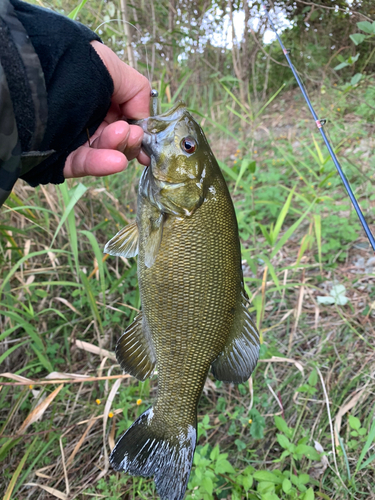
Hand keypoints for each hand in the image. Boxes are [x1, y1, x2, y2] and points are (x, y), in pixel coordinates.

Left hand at [63, 41, 149, 178]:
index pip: (128, 122)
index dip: (141, 132)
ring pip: (106, 153)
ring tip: (122, 135)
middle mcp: (90, 120)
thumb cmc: (76, 65)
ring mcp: (77, 140)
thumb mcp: (113, 68)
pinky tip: (115, 162)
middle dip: (130, 138)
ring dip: (119, 147)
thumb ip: (138, 92)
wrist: (36, 74)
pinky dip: (101, 164)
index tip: (148, 139)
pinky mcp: (63, 158)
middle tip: (131, 131)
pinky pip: (84, 164)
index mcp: (102, 100)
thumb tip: (144, 122)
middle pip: (120, 141)